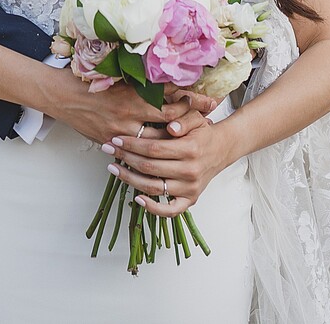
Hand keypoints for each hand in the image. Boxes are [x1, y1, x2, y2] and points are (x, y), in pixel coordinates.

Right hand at [35, 72, 215, 145]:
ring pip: (154, 142)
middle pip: (168, 124)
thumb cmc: (91, 82)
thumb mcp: (121, 78)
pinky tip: (162, 157)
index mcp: (134, 95)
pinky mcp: (110, 142)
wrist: (62, 96)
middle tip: (207, 124)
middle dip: (189, 124)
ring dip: (172, 142)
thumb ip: (144, 84)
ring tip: (191, 142)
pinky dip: (148, 154)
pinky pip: (134, 152)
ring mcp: (120, 132)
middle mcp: (130, 115)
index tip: (210, 102)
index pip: (171, 99)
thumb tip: (170, 85)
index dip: (192, 102)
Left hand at [99, 93, 242, 218]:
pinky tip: (136, 198)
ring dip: (129, 179)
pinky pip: (170, 210)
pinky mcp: (190, 200)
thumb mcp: (195, 118)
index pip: (154, 148)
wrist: (221, 149)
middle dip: (125, 158)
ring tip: (114, 168)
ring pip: (154, 188)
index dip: (132, 144)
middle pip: (150, 168)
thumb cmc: (202, 132)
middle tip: (108, 149)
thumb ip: (182, 119)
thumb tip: (170, 128)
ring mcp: (190, 188)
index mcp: (190, 149)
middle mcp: (190, 171)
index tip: (116, 139)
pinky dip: (152, 208)